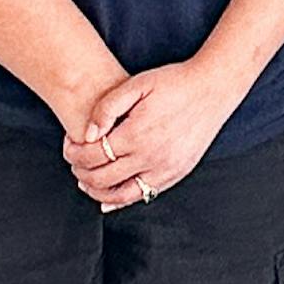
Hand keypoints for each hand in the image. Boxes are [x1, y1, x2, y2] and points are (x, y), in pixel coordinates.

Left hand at [66, 58, 237, 208]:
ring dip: (96, 191)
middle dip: (80, 171)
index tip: (69, 144)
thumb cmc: (176, 83)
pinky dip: (121, 200)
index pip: (92, 155)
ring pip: (119, 195)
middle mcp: (150, 157)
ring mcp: (164, 169)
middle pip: (100, 178)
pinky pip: (143, 195)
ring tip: (86, 179)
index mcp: (136, 134)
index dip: (73, 152)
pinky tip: (109, 197)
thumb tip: (88, 134)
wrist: (214, 88)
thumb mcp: (137, 84)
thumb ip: (107, 107)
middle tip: (75, 160)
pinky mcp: (175, 174)